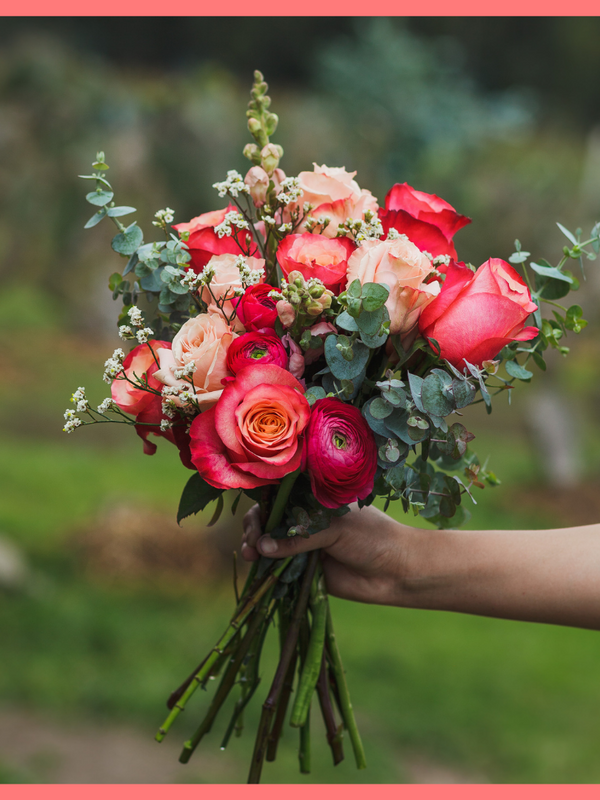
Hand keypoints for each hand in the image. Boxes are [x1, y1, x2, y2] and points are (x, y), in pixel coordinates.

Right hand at [242, 503, 412, 604]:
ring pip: (270, 543)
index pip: (281, 496)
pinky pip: (278, 567)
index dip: (264, 503)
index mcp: (315, 500)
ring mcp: (304, 544)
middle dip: (255, 527)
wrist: (396, 571)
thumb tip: (262, 547)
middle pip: (269, 519)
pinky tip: (256, 565)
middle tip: (253, 539)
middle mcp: (307, 520)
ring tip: (251, 553)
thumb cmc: (372, 538)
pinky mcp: (304, 569)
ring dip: (255, 546)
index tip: (256, 514)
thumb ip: (299, 538)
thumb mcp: (335, 529)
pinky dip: (265, 567)